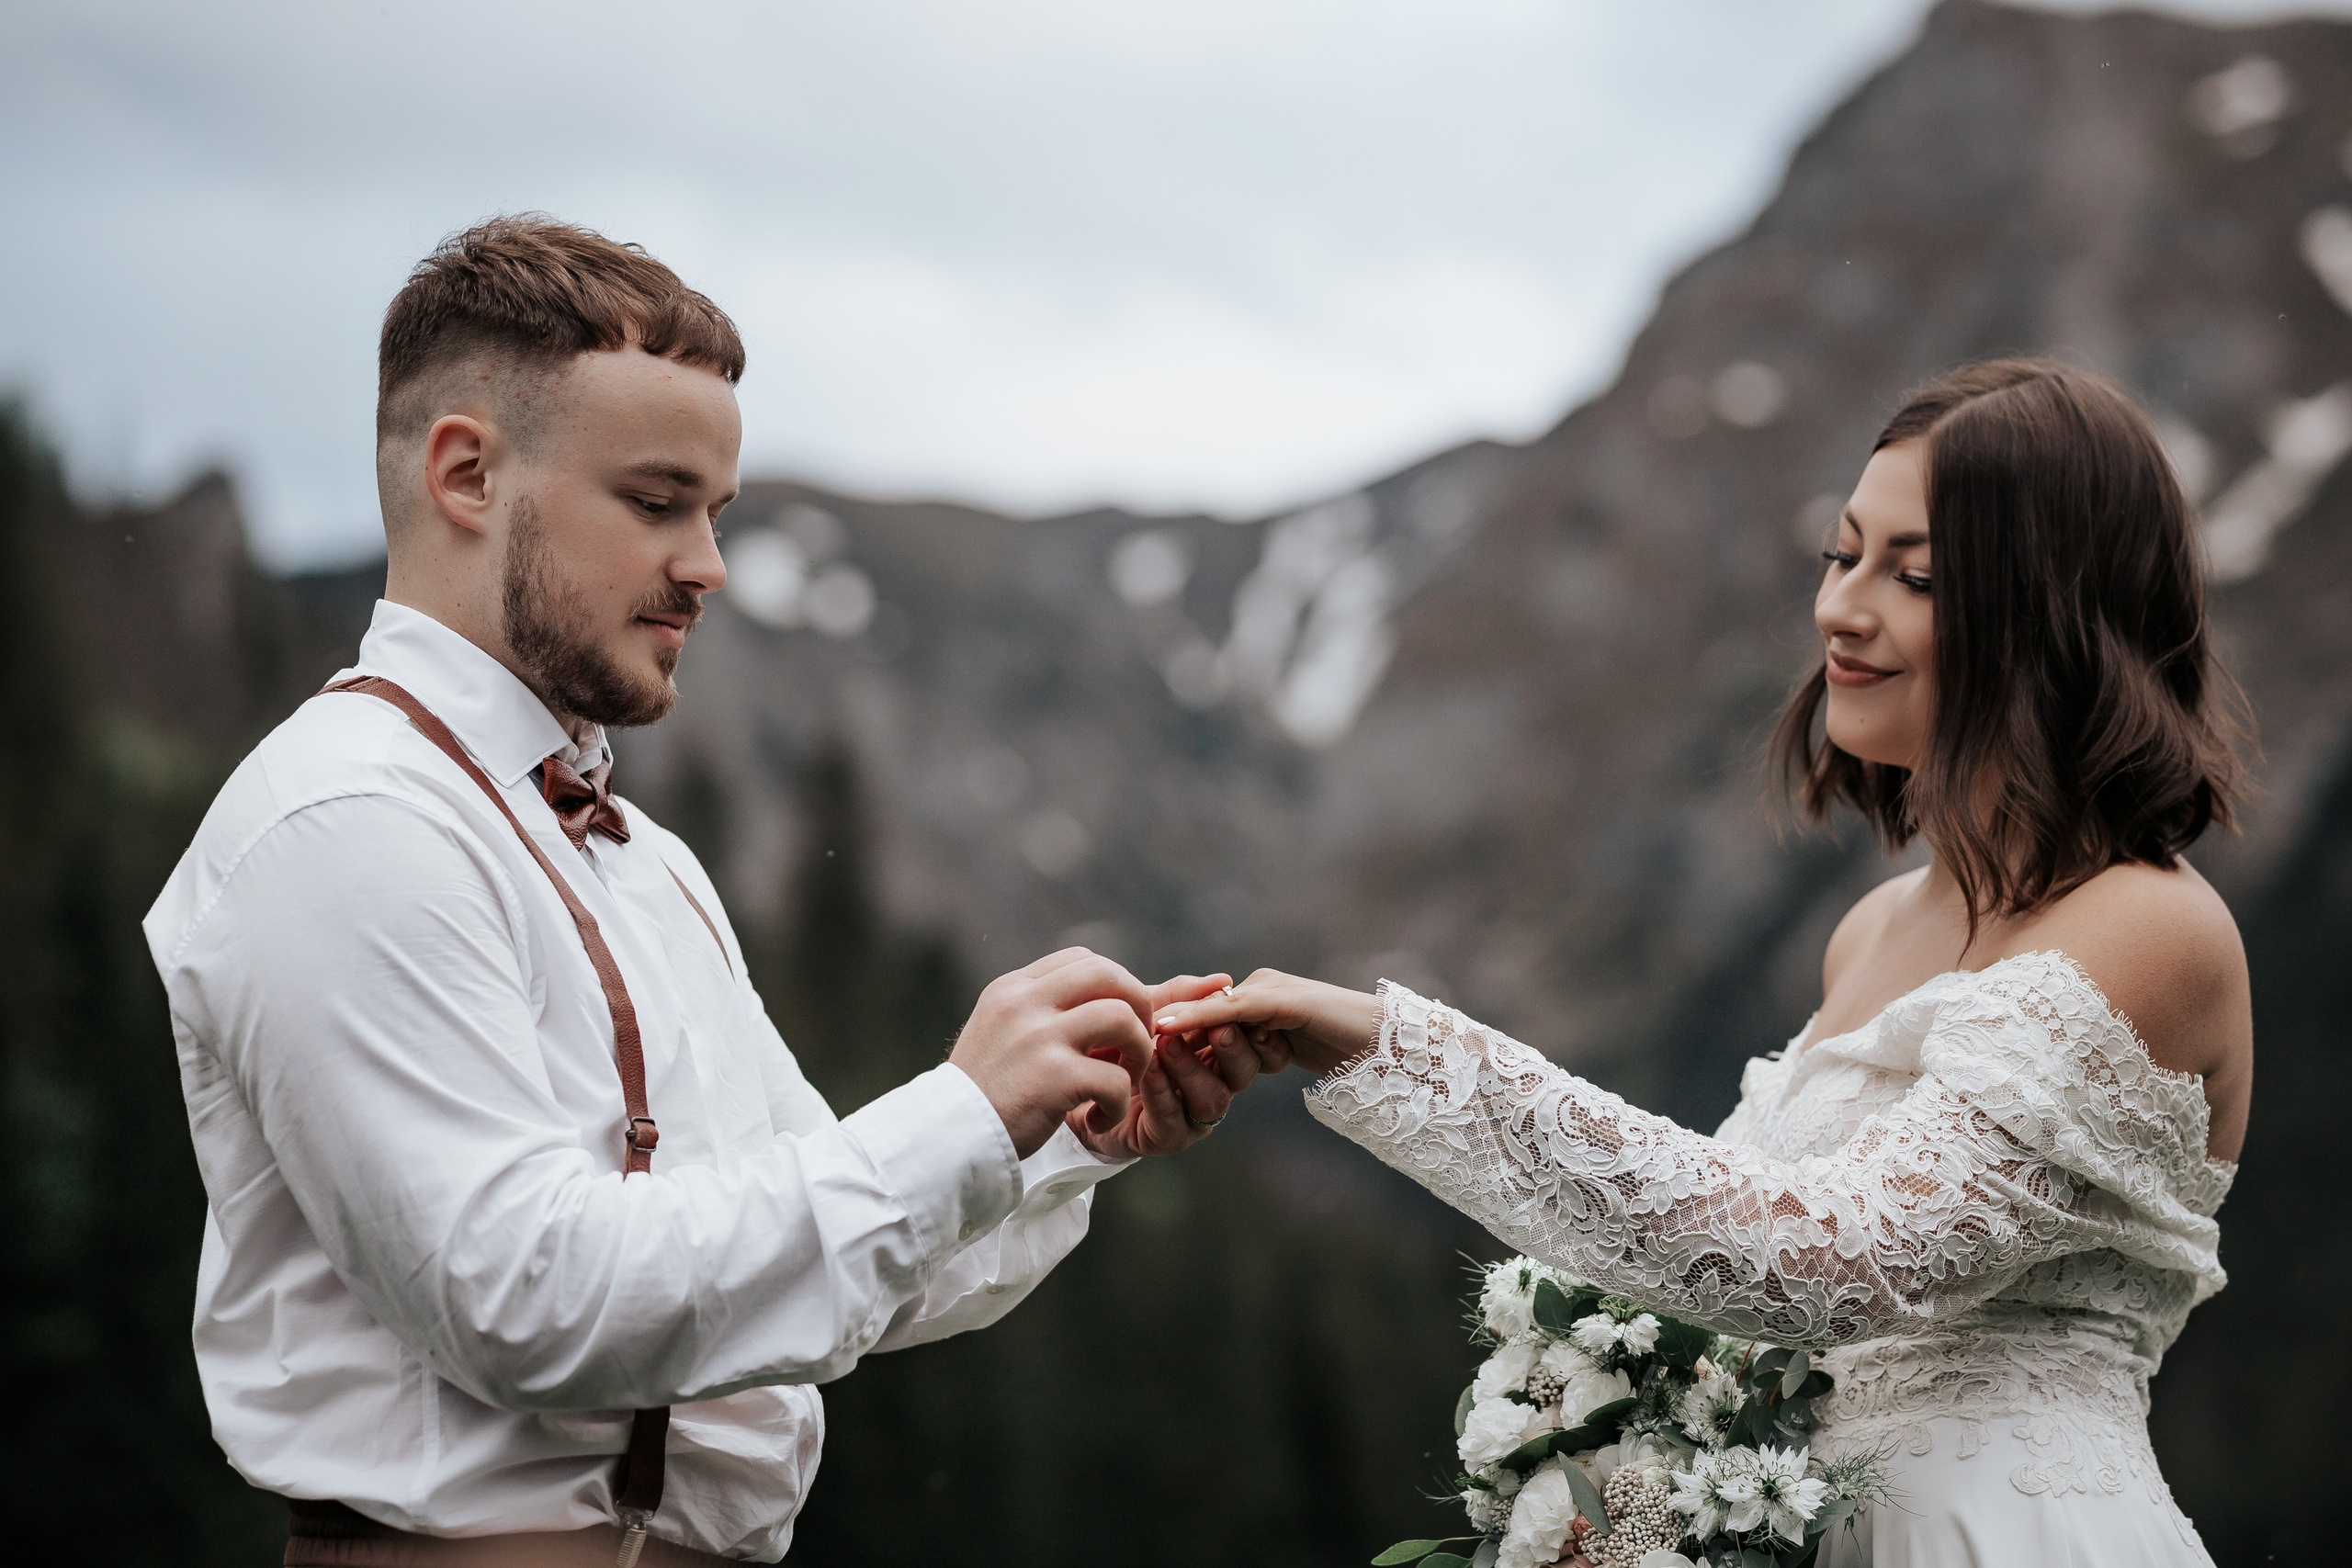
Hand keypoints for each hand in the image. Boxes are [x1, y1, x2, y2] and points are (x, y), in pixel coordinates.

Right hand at [949, 948, 1157, 1158]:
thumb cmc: (981, 1091)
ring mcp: (1039, 1038)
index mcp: (1013, 988)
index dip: (1115, 987)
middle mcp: (1024, 1003)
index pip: (1083, 960)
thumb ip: (1036, 1010)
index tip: (1116, 1023)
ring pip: (1122, 1018)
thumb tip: (1093, 1000)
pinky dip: (1119, 1102)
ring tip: (1124, 1081)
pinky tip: (1098, 1117)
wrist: (946, 1137)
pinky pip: (1116, 1078)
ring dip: (1138, 1052)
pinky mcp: (1053, 1078)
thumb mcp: (997, 1030)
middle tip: (1134, 1046)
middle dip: (1139, 1007)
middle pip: (1110, 975)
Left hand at [1067, 972, 1244, 1159]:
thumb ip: (1180, 998)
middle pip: (1244, 1071)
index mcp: (1215, 1052)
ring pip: (1213, 1097)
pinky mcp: (1168, 1137)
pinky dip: (1161, 1091)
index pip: (1246, 1038)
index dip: (1244, 1023)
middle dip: (1232, 1048)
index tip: (1231, 1001)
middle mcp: (1213, 1083)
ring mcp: (1193, 1115)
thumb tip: (1224, 979)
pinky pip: (1173, 1118)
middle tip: (1215, 1027)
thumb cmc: (1117, 1045)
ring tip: (1165, 1045)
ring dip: (1191, 1068)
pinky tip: (1146, 1070)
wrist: (1076, 1084)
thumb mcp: (1146, 1014)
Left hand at [1148, 968, 1380, 1078]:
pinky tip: (1166, 1028)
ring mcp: (1271, 990)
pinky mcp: (1283, 1000)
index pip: (1207, 1015)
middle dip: (1174, 1032)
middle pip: (1206, 1015)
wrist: (1391, 1049)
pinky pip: (1232, 1010)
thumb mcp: (1285, 1048)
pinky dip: (1197, 1018)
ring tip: (1181, 1043)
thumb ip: (1253, 1046)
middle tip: (1135, 1041)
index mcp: (1259, 998)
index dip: (1173, 1030)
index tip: (1129, 1043)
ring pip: (1216, 1016)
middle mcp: (1260, 987)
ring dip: (1198, 1038)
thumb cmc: (1343, 1050)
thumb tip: (1222, 1057)